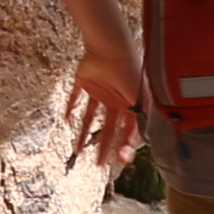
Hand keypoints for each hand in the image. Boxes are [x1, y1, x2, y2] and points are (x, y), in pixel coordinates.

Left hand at [60, 46, 142, 168]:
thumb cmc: (130, 73)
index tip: (121, 159)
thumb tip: (146, 141)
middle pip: (108, 129)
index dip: (126, 145)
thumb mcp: (141, 100)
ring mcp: (99, 91)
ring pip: (90, 118)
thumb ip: (143, 119)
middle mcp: (115, 99)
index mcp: (130, 104)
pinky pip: (75, 97)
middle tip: (100, 164)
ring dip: (84, 134)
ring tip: (78, 151)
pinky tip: (67, 119)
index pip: (128, 129)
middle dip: (105, 147)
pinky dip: (71, 107)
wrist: (112, 49)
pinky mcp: (84, 81)